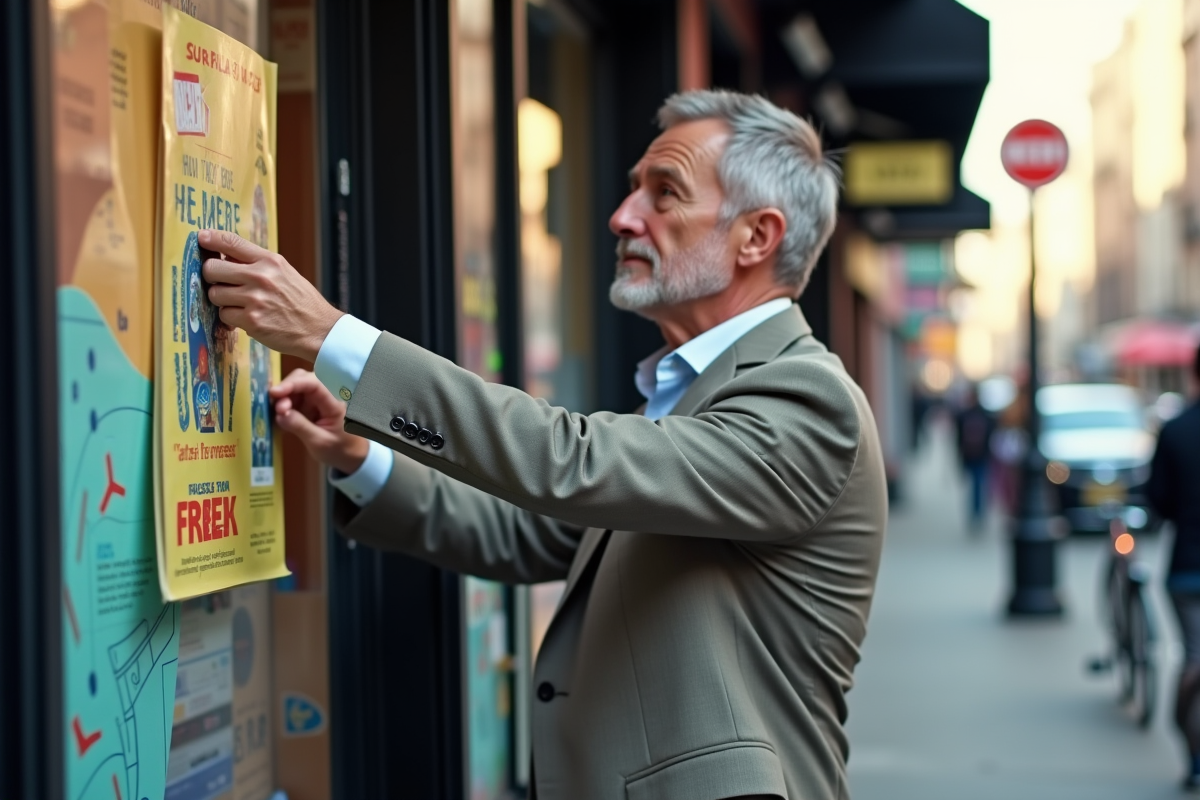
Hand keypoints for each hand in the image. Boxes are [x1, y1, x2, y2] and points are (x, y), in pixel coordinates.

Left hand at [200, 229, 342, 361]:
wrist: (319, 329)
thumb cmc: (301, 301)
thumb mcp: (284, 272)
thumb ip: (257, 264)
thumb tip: (225, 255)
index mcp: (269, 261)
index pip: (231, 242)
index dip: (211, 238)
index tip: (201, 237)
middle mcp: (260, 276)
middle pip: (213, 268)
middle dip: (212, 276)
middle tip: (221, 283)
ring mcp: (254, 299)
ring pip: (215, 294)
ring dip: (222, 300)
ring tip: (239, 304)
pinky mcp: (251, 321)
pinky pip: (224, 315)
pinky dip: (231, 318)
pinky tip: (246, 318)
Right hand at [270, 368, 369, 474]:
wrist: (350, 455)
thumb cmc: (339, 449)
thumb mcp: (319, 442)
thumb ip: (300, 427)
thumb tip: (280, 413)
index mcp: (336, 401)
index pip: (314, 383)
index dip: (293, 384)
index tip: (274, 393)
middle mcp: (327, 393)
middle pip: (303, 378)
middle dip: (286, 390)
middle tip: (278, 410)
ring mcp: (319, 397)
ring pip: (296, 387)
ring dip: (284, 398)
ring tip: (280, 416)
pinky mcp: (311, 403)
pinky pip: (295, 397)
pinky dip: (285, 404)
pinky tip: (282, 417)